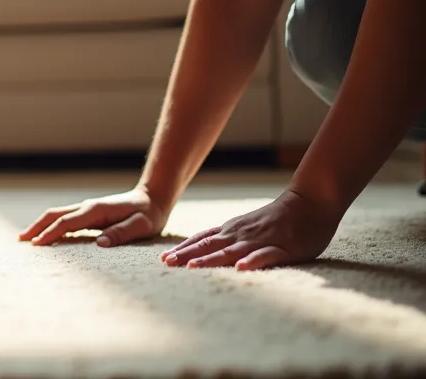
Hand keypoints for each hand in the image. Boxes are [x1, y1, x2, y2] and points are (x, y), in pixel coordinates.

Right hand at [19, 186, 169, 246]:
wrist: (153, 198)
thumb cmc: (149, 215)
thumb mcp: (141, 226)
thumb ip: (121, 233)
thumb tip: (99, 243)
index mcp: (96, 210)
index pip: (67, 222)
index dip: (51, 233)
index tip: (37, 244)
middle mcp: (87, 207)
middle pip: (54, 214)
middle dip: (36, 227)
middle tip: (20, 240)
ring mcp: (87, 209)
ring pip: (57, 214)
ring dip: (40, 225)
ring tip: (26, 238)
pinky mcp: (89, 213)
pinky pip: (65, 218)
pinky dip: (51, 225)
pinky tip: (46, 234)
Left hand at [161, 188, 341, 269]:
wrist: (308, 203)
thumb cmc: (277, 219)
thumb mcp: (246, 227)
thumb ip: (228, 238)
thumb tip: (204, 249)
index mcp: (231, 230)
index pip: (201, 239)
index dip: (182, 249)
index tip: (163, 259)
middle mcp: (240, 234)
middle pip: (208, 245)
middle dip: (186, 255)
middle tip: (166, 264)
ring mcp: (259, 240)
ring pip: (231, 251)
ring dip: (211, 259)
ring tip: (193, 268)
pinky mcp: (282, 247)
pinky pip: (265, 255)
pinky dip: (252, 262)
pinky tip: (241, 270)